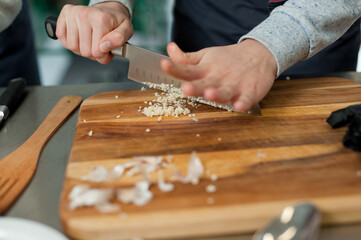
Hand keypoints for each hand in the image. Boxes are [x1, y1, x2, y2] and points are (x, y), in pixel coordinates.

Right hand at [56, 2, 132, 63]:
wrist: (108, 10)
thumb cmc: (116, 22)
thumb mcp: (126, 30)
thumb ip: (120, 39)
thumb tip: (105, 47)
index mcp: (101, 19)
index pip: (97, 52)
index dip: (103, 56)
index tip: (107, 50)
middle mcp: (85, 14)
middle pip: (84, 51)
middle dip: (93, 53)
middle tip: (99, 45)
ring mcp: (73, 14)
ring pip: (72, 47)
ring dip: (81, 49)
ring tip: (90, 42)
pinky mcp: (64, 15)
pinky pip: (62, 39)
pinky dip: (70, 43)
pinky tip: (80, 38)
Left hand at [160, 39, 276, 111]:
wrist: (259, 54)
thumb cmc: (227, 59)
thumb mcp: (206, 56)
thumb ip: (186, 59)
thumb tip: (169, 49)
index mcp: (205, 69)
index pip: (187, 69)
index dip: (174, 68)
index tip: (163, 65)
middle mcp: (218, 77)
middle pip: (204, 83)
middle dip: (195, 87)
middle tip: (186, 88)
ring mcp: (234, 85)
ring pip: (224, 92)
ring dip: (217, 94)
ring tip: (209, 94)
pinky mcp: (249, 92)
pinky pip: (246, 99)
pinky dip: (243, 102)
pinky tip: (239, 106)